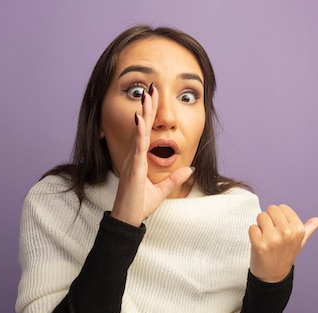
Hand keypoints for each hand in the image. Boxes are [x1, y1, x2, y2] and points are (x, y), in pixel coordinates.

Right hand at [110, 85, 193, 225]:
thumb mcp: (162, 191)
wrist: (127, 220)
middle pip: (142, 127)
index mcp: (138, 160)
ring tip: (147, 96)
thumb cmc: (139, 206)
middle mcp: (133, 157)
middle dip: (147, 107)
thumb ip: (175, 179)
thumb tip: (190, 169)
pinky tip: (140, 119)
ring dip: (144, 113)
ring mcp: (132, 162)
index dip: (149, 115)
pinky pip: (137, 148)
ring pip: (139, 132)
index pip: (145, 132)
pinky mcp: (134, 169)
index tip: (153, 98)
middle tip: (151, 88)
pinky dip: (139, 133)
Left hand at [248, 204, 317, 282]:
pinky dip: (253, 235)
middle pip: (270, 209)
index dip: (278, 218)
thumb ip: (310, 228)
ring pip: (260, 216)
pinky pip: (252, 227)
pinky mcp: (259, 243)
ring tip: (265, 238)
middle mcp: (287, 232)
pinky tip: (259, 244)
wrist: (273, 276)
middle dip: (269, 219)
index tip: (280, 230)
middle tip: (271, 234)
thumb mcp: (300, 242)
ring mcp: (273, 238)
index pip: (282, 207)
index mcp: (298, 229)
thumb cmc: (285, 256)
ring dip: (260, 226)